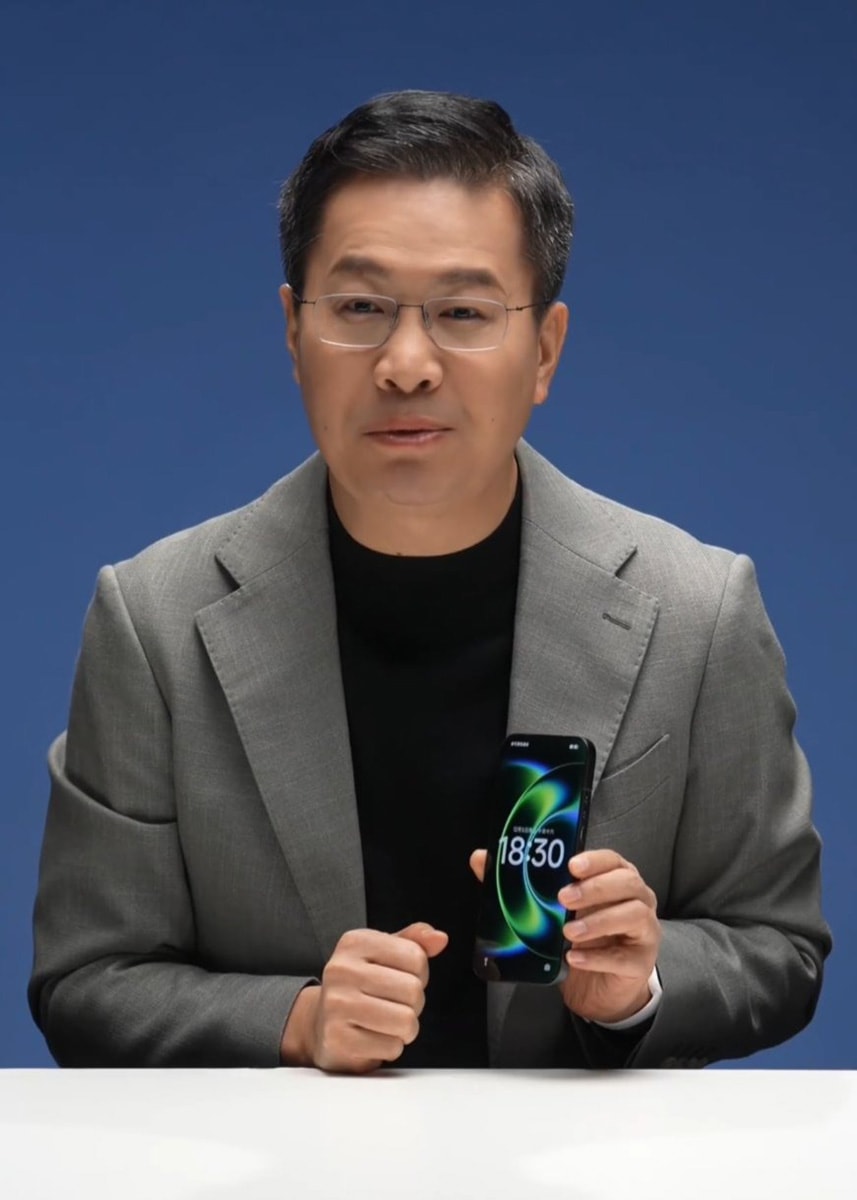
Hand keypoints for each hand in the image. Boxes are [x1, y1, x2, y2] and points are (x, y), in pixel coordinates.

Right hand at [280, 922, 447, 1072]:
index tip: (401, 979)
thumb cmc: (358, 986)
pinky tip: (372, 1038)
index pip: (416, 956)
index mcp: (355, 942)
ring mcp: (336, 1004)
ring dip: (405, 1028)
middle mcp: (341, 969)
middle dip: (413, 1003)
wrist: (319, 1023)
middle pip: (412, 990)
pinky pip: (391, 1047)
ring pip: (405, 1020)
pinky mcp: (338, 1039)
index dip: (419, 974)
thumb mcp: (383, 954)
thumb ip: (414, 941)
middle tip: (394, 1005)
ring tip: (387, 1022)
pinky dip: (390, 1047)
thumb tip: (439, 938)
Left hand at [469, 847, 659, 1023]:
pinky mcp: (641, 961)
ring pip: (633, 915)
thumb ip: (519, 883)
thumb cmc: (581, 937)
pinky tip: (575, 958)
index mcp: (617, 878)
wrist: (601, 987)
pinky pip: (624, 956)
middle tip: (563, 898)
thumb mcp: (552, 911)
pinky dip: (598, 956)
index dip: (594, 860)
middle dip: (595, 888)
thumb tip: (480, 858)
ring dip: (598, 921)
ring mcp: (644, 930)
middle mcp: (637, 899)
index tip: (571, 865)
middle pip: (627, 882)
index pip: (612, 859)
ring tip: (568, 932)